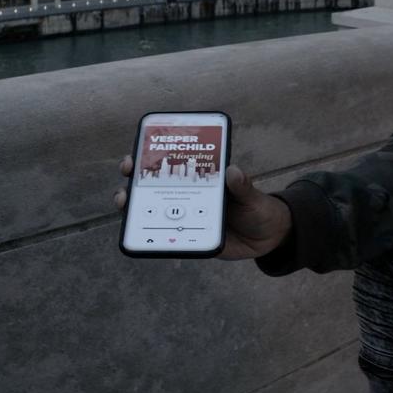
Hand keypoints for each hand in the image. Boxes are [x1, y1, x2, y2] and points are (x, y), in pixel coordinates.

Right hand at [115, 156, 292, 259]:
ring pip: (154, 211)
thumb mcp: (253, 196)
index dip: (150, 157)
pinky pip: (168, 236)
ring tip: (124, 203)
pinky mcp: (190, 238)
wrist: (268, 238)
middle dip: (133, 179)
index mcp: (201, 179)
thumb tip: (233, 171)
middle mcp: (189, 196)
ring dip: (134, 207)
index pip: (172, 163)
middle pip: (154, 186)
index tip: (137, 154)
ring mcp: (187, 217)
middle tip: (126, 175)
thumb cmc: (259, 208)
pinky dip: (153, 235)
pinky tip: (142, 234)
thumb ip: (243, 186)